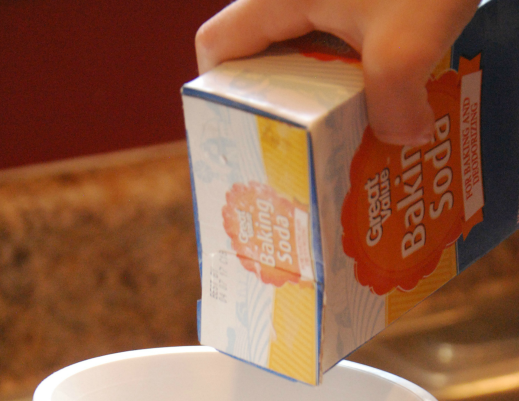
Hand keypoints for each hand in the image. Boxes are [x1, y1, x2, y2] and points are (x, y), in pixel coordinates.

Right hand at [196, 0, 478, 144]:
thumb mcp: (405, 42)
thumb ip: (394, 104)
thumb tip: (403, 140)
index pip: (217, 45)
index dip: (220, 94)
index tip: (249, 135)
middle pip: (264, 53)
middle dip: (284, 104)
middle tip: (307, 146)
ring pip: (308, 45)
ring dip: (328, 89)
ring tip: (352, 129)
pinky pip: (345, 32)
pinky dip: (360, 63)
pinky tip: (390, 90)